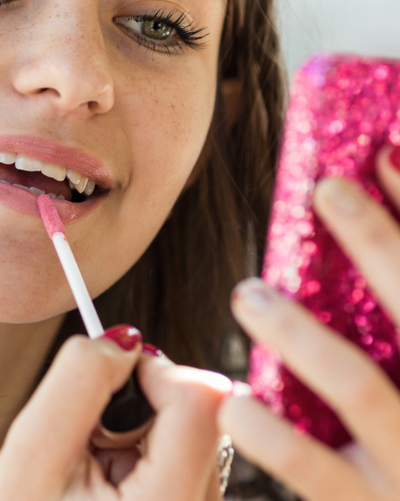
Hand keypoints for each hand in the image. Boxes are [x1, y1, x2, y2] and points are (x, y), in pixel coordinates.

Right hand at [0, 330, 229, 499]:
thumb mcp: (29, 458)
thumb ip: (77, 386)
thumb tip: (123, 339)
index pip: (203, 399)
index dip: (154, 370)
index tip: (107, 379)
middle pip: (207, 414)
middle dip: (142, 405)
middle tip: (88, 442)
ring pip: (199, 438)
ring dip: (141, 433)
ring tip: (92, 472)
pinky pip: (188, 465)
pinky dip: (145, 458)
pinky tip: (106, 490)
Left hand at [220, 146, 399, 499]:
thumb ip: (390, 291)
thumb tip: (383, 164)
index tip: (384, 152)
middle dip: (384, 247)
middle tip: (328, 190)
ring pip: (362, 389)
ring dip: (303, 332)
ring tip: (250, 293)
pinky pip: (312, 469)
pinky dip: (270, 431)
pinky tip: (236, 399)